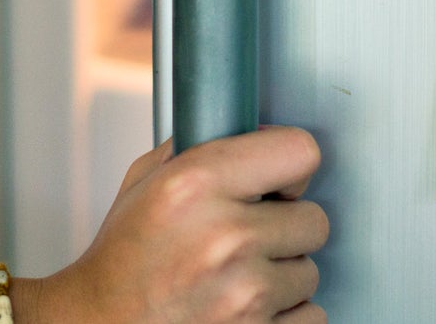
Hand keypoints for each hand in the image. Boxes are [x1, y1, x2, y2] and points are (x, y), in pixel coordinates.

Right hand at [20, 125, 328, 323]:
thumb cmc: (121, 262)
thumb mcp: (144, 181)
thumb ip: (196, 148)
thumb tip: (247, 130)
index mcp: (196, 184)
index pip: (298, 152)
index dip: (292, 167)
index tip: (282, 179)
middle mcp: (225, 237)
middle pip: (314, 219)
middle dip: (287, 226)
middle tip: (253, 234)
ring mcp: (244, 295)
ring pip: (310, 272)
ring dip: (283, 275)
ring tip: (240, 276)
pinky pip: (311, 318)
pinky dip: (286, 316)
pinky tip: (250, 309)